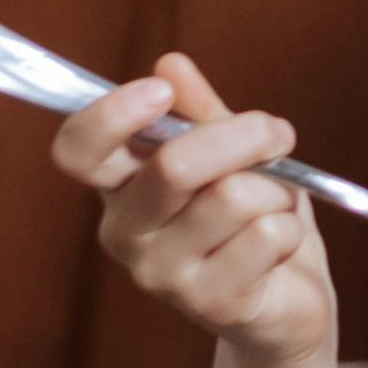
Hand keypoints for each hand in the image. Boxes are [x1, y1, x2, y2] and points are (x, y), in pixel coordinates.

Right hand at [57, 51, 339, 366]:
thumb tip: (170, 63)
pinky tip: (280, 247)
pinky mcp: (209, 304)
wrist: (287, 301)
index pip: (77, 149)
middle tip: (277, 134)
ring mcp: (161, 275)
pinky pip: (266, 235)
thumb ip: (198, 112)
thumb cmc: (251, 218)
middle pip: (173, 165)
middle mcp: (124, 232)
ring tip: (275, 207)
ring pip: (232, 197)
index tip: (159, 91)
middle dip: (243, 136)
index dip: (110, 115)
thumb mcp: (229, 153)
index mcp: (118, 186)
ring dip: (276, 192)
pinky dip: (290, 229)